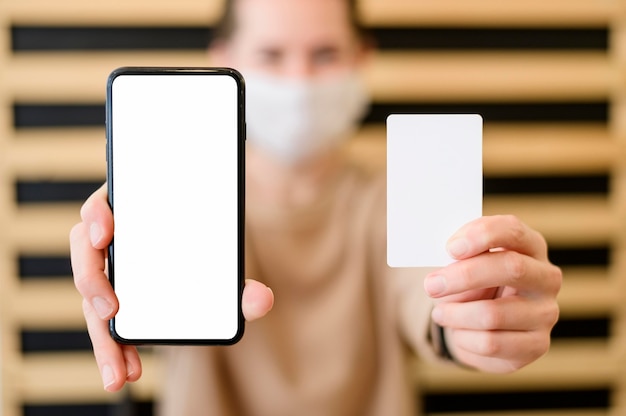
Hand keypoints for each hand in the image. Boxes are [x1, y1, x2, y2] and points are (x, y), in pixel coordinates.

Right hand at [70, 183, 273, 391]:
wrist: (209, 258)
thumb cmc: (209, 249)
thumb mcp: (223, 261)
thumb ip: (242, 284)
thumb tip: (261, 301)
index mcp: (136, 212)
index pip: (103, 204)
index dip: (97, 215)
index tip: (105, 235)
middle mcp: (117, 238)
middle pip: (88, 255)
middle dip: (93, 284)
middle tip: (109, 314)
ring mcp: (114, 269)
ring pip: (92, 297)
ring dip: (102, 335)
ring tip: (121, 369)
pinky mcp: (115, 293)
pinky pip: (105, 319)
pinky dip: (114, 347)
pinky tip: (127, 369)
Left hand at [424, 215, 560, 372]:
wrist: (483, 323)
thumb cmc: (474, 282)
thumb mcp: (466, 264)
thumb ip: (459, 258)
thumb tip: (441, 274)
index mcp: (530, 246)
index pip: (512, 230)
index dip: (481, 235)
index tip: (450, 248)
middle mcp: (546, 278)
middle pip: (512, 267)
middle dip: (465, 276)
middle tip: (431, 285)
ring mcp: (545, 313)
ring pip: (493, 314)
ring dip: (456, 314)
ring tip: (440, 313)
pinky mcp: (537, 345)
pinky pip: (490, 344)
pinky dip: (464, 339)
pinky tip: (459, 332)